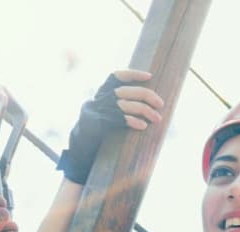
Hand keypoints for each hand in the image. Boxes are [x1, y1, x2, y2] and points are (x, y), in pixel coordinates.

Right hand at [57, 69, 163, 184]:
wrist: (79, 148)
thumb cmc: (97, 131)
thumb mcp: (105, 112)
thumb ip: (119, 103)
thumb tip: (145, 100)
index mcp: (101, 93)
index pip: (116, 76)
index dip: (133, 74)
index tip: (149, 76)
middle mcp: (99, 99)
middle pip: (126, 91)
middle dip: (146, 95)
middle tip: (161, 104)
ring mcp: (98, 111)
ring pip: (125, 105)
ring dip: (145, 111)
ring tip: (157, 119)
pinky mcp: (99, 124)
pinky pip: (120, 119)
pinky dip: (133, 121)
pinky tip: (143, 125)